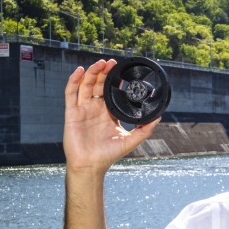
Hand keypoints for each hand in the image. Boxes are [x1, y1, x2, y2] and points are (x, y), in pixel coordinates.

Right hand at [63, 59, 156, 175]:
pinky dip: (74, 80)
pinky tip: (80, 71)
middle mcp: (95, 109)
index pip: (111, 91)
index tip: (120, 69)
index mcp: (108, 113)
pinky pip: (71, 93)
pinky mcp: (72, 113)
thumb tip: (158, 117)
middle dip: (104, 72)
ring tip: (100, 63)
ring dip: (92, 72)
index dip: (114, 79)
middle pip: (98, 85)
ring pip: (86, 85)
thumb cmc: (108, 155)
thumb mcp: (130, 141)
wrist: (91, 165)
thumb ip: (145, 130)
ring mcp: (83, 110)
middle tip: (112, 62)